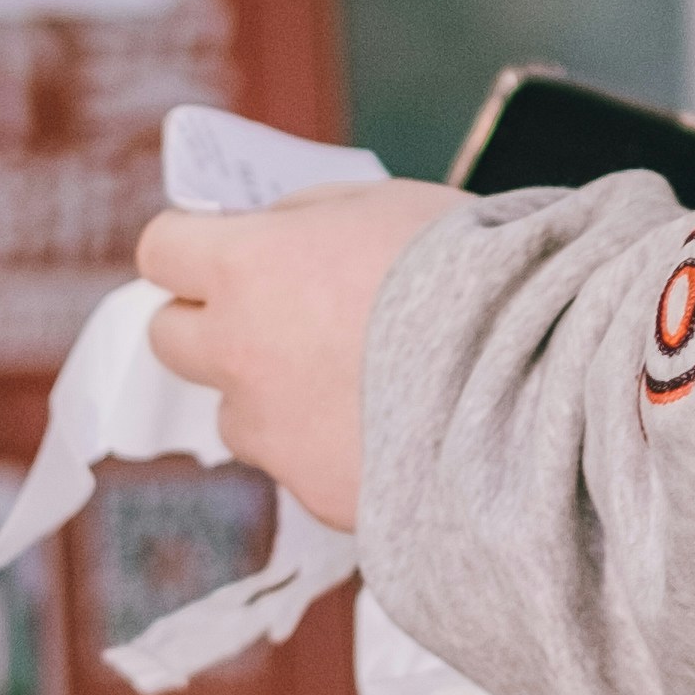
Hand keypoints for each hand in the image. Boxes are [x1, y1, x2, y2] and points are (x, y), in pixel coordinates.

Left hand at [133, 181, 464, 535]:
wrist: (534, 380)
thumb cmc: (471, 273)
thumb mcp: (385, 203)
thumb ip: (308, 217)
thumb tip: (269, 229)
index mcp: (248, 268)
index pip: (160, 250)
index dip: (190, 248)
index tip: (222, 250)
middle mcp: (239, 354)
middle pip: (170, 339)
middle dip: (210, 324)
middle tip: (272, 315)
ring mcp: (272, 432)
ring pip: (235, 412)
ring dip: (268, 395)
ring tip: (351, 382)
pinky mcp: (312, 491)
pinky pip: (297, 464)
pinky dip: (326, 448)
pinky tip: (391, 429)